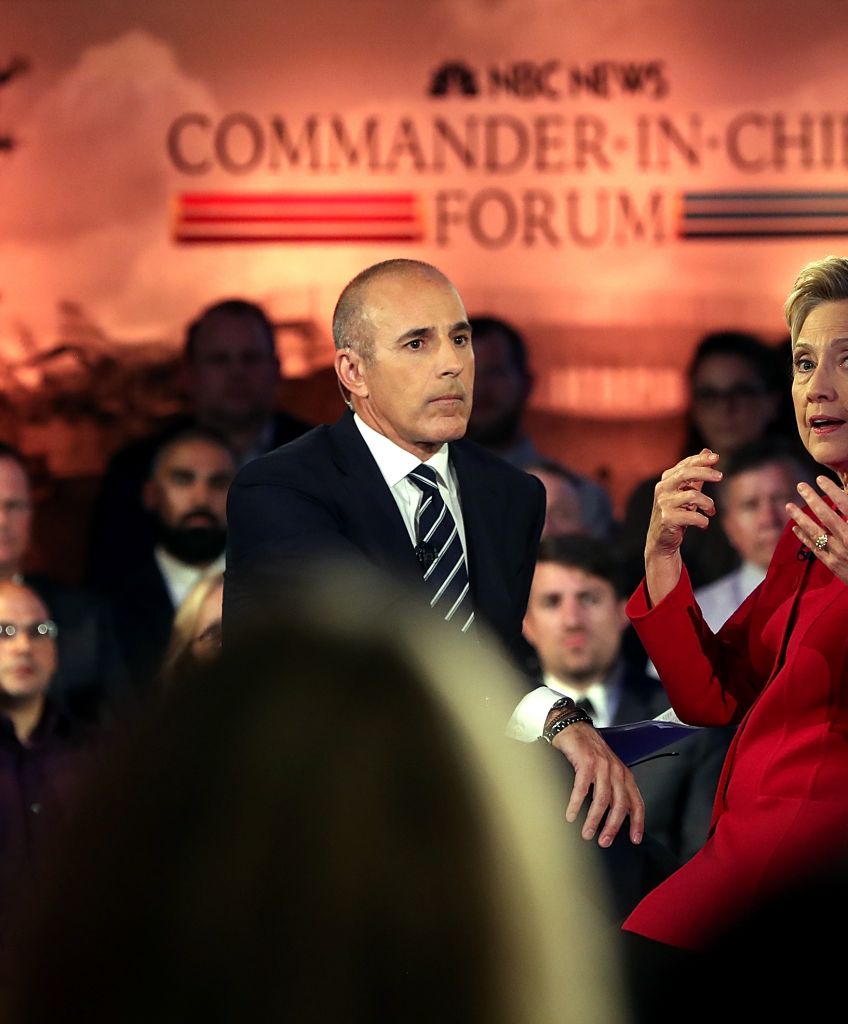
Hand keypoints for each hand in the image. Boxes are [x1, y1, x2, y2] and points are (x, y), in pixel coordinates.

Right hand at [552, 723, 644, 846]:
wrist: (573, 727)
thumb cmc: (588, 750)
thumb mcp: (606, 770)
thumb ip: (611, 789)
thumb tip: (609, 816)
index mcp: (624, 774)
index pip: (636, 802)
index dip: (637, 822)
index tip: (634, 839)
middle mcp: (616, 770)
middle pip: (620, 805)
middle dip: (612, 827)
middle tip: (604, 842)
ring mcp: (602, 765)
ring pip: (602, 799)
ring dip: (594, 819)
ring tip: (586, 833)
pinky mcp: (586, 761)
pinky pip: (582, 788)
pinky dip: (576, 804)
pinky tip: (570, 815)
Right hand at [645, 449, 722, 604]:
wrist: (662, 540)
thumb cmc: (677, 513)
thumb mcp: (686, 492)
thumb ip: (697, 474)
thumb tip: (708, 452)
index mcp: (666, 480)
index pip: (685, 465)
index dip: (700, 459)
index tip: (716, 457)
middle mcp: (662, 489)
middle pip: (685, 474)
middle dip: (705, 473)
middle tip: (721, 477)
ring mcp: (663, 504)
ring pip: (692, 496)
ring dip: (708, 504)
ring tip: (712, 511)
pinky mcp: (667, 519)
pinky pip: (692, 516)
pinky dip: (703, 520)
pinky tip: (704, 524)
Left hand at [786, 475, 847, 585]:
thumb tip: (846, 497)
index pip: (846, 505)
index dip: (832, 490)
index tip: (820, 479)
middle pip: (827, 515)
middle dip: (812, 499)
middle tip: (800, 485)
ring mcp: (839, 553)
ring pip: (815, 531)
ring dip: (800, 517)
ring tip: (788, 505)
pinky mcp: (832, 564)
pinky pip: (814, 548)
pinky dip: (804, 537)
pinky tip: (794, 528)